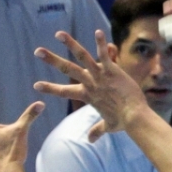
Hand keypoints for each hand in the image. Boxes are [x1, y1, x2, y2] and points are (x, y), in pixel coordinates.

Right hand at [33, 30, 149, 136]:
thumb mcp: (108, 126)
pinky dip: (101, 43)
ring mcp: (100, 76)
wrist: (135, 117)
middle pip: (67, 69)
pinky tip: (98, 31)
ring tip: (59, 34)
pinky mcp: (112, 71)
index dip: (49, 89)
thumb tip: (90, 140)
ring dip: (70, 44)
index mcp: (87, 95)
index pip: (63, 92)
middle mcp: (90, 84)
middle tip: (37, 51)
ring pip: (82, 57)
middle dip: (51, 60)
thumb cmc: (122, 121)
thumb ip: (97, 130)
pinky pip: (104, 54)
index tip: (36, 85)